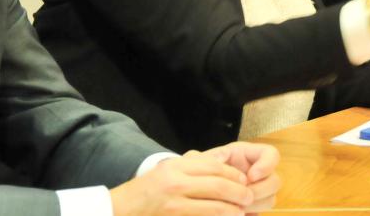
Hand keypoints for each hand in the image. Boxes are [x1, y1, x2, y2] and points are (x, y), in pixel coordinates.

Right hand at [110, 149, 252, 215]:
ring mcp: (175, 204)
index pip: (214, 166)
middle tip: (249, 197)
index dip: (233, 173)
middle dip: (238, 191)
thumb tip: (225, 158)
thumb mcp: (168, 170)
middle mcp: (176, 182)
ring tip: (241, 212)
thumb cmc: (146, 190)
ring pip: (214, 205)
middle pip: (217, 184)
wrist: (121, 210)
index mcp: (177, 166)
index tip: (243, 180)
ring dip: (232, 210)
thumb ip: (194, 164)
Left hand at [204, 142, 279, 213]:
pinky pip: (260, 214)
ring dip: (255, 204)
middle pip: (275, 181)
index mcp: (250, 156)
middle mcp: (258, 174)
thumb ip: (215, 156)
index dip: (267, 165)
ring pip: (271, 200)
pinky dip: (249, 214)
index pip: (272, 155)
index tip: (251, 176)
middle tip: (242, 195)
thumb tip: (224, 156)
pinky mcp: (253, 208)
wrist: (197, 190)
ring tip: (236, 206)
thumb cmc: (201, 170)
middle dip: (260, 190)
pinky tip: (236, 213)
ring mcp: (258, 192)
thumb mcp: (205, 159)